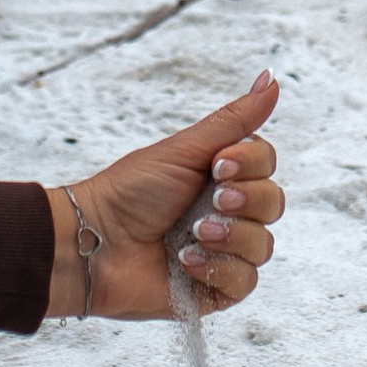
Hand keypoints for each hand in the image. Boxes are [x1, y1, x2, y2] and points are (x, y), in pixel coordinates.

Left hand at [48, 73, 283, 321]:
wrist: (92, 243)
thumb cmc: (129, 192)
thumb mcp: (184, 149)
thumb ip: (234, 120)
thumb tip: (272, 78)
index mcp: (221, 176)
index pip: (267, 165)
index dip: (252, 164)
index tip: (218, 165)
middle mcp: (228, 213)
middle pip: (274, 203)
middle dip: (246, 200)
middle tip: (212, 199)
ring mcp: (223, 251)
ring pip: (264, 245)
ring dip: (230, 236)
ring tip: (192, 234)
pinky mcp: (214, 289)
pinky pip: (245, 281)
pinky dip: (218, 268)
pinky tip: (185, 260)